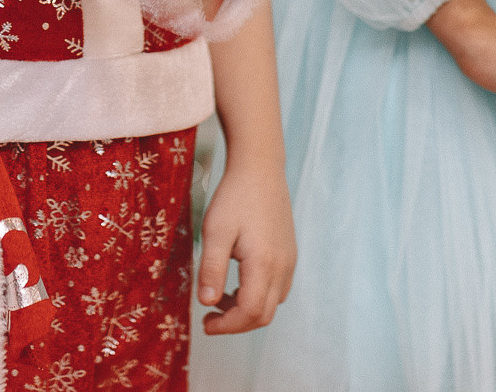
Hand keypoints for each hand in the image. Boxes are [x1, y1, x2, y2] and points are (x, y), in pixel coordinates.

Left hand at [197, 150, 295, 334]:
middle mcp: (283, 268)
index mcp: (265, 265)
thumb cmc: (234, 197)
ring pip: (272, 302)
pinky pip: (277, 287)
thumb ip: (211, 269)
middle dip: (236, 323)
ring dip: (246, 309)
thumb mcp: (215, 232)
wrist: (260, 169)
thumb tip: (206, 302)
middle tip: (209, 318)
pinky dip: (256, 294)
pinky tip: (235, 281)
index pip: (251, 312)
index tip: (206, 324)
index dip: (228, 325)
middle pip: (264, 314)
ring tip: (218, 296)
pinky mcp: (288, 253)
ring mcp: (289, 261)